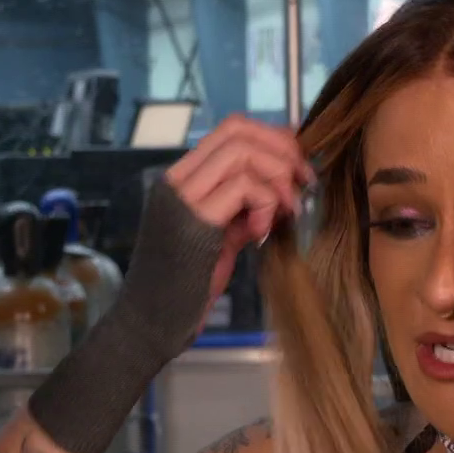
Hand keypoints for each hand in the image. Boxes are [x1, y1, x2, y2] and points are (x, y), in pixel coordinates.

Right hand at [164, 115, 314, 313]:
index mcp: (183, 179)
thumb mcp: (223, 238)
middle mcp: (178, 180)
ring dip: (278, 176)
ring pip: (241, 152)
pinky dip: (267, 203)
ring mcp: (181, 197)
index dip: (272, 136)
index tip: (297, 163)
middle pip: (237, 131)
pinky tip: (263, 232)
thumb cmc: (186, 286)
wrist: (150, 323)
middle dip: (282, 151)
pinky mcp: (192, 220)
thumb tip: (284, 185)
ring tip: (287, 210)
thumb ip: (246, 209)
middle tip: (303, 183)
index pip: (230, 129)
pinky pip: (243, 187)